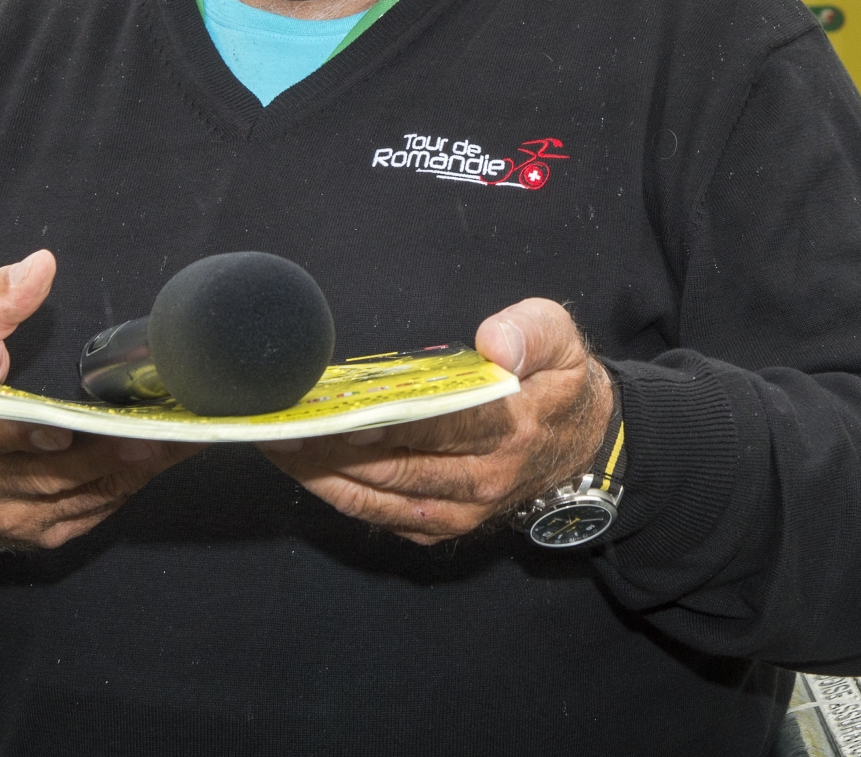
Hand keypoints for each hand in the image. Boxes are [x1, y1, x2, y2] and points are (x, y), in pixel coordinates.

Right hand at [0, 250, 200, 550]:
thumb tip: (39, 266)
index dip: (25, 437)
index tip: (61, 431)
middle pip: (53, 475)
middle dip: (110, 452)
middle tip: (160, 429)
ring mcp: (9, 516)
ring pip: (81, 496)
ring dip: (134, 470)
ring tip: (181, 439)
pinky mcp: (35, 533)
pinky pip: (90, 512)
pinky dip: (126, 486)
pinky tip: (159, 458)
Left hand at [260, 299, 611, 544]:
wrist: (583, 446)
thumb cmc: (560, 382)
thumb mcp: (562, 340)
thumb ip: (530, 332)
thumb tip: (494, 344)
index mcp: (512, 429)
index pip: (442, 427)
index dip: (389, 425)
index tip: (340, 416)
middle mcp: (483, 481)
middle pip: (395, 468)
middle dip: (331, 449)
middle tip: (281, 424)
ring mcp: (461, 512)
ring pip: (379, 498)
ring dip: (322, 475)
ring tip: (276, 444)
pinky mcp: (442, 527)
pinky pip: (381, 516)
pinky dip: (339, 495)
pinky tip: (303, 468)